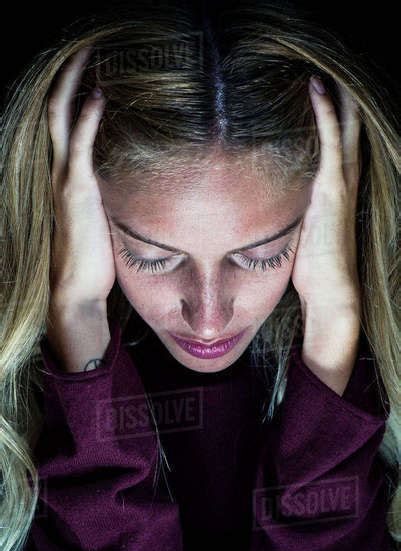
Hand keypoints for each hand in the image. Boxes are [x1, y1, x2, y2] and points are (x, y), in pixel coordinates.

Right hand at [47, 45, 115, 306]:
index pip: (65, 124)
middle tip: (86, 46)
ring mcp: (65, 180)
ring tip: (89, 54)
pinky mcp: (76, 192)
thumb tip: (136, 181)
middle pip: (56, 111)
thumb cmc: (92, 258)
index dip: (73, 93)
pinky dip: (88, 119)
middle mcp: (59, 172)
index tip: (93, 68)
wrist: (76, 289)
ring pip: (61, 119)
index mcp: (66, 177)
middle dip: (68, 76)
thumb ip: (110, 193)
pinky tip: (100, 94)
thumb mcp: (102, 218)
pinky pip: (79, 147)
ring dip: (73, 84)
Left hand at [291, 76, 361, 321]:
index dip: (331, 121)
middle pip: (348, 132)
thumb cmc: (314, 269)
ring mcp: (340, 184)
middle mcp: (342, 183)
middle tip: (330, 73)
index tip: (318, 96)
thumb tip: (269, 204)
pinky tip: (317, 90)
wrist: (330, 290)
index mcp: (335, 192)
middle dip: (341, 103)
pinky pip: (331, 143)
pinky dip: (325, 115)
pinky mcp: (332, 189)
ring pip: (343, 129)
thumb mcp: (300, 234)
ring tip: (326, 70)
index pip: (337, 148)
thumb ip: (291, 212)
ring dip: (336, 99)